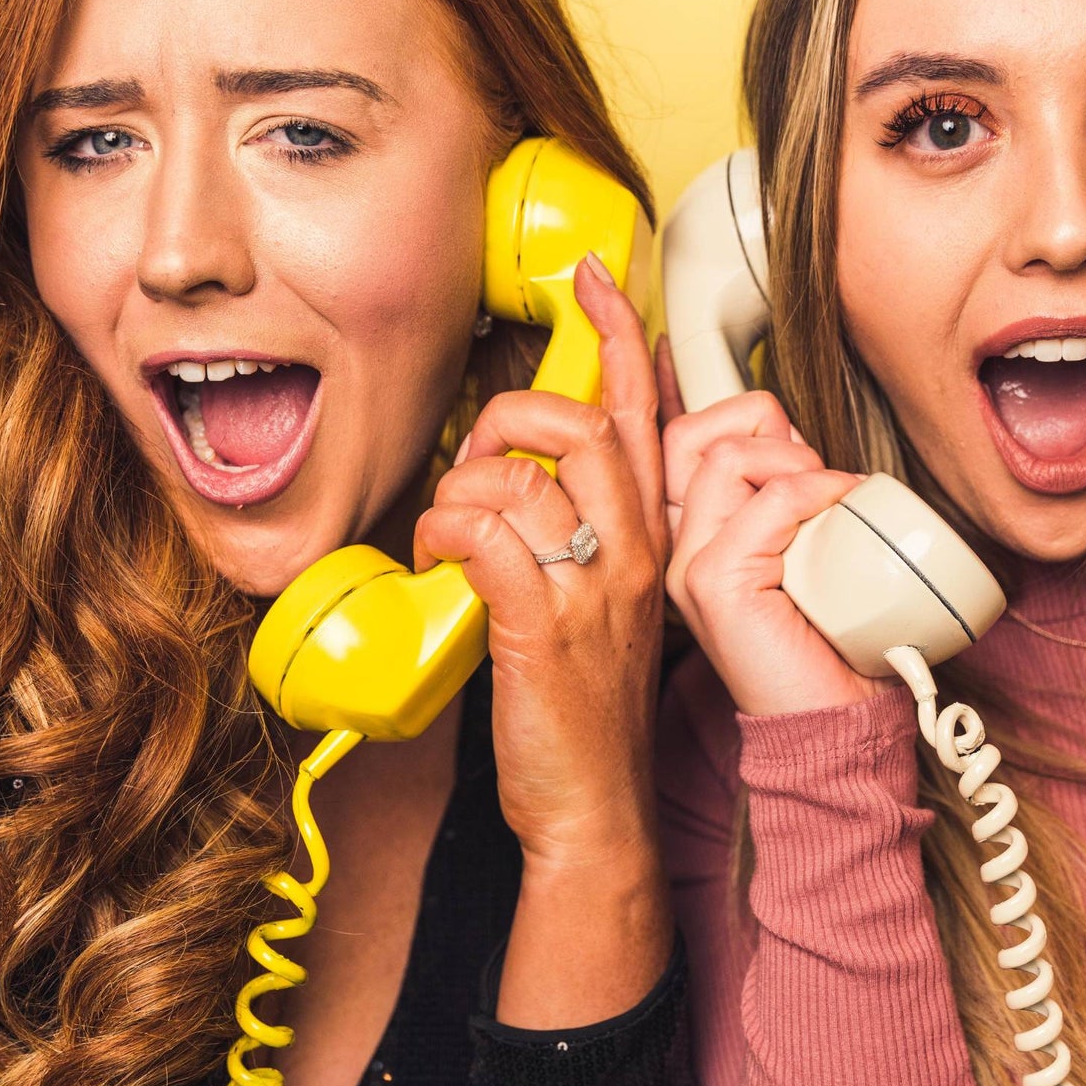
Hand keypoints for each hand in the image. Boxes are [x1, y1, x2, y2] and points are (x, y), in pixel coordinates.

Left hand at [414, 252, 666, 870]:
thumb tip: (516, 480)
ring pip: (522, 479)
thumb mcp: (601, 605)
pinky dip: (444, 533)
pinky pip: (486, 536)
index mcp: (648, 538)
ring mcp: (592, 589)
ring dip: (461, 488)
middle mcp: (632, 552)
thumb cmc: (585, 705)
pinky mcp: (542, 627)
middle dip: (511, 416)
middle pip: (581, 427)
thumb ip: (578, 534)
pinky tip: (436, 562)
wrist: (593, 806)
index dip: (619, 337)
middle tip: (476, 456)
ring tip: (447, 529)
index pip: (643, 416)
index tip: (595, 279)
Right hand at [659, 365, 884, 716]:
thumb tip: (790, 434)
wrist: (833, 717)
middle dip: (768, 431)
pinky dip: (815, 491)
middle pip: (695, 432)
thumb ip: (782, 491)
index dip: (737, 416)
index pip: (685, 436)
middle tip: (815, 478)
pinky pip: (768, 500)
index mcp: (693, 531)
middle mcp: (678, 545)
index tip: (790, 438)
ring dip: (798, 463)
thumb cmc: (827, 635)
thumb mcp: (801, 542)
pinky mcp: (715, 583)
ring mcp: (689, 564)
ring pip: (729, 456)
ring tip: (829, 505)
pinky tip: (839, 515)